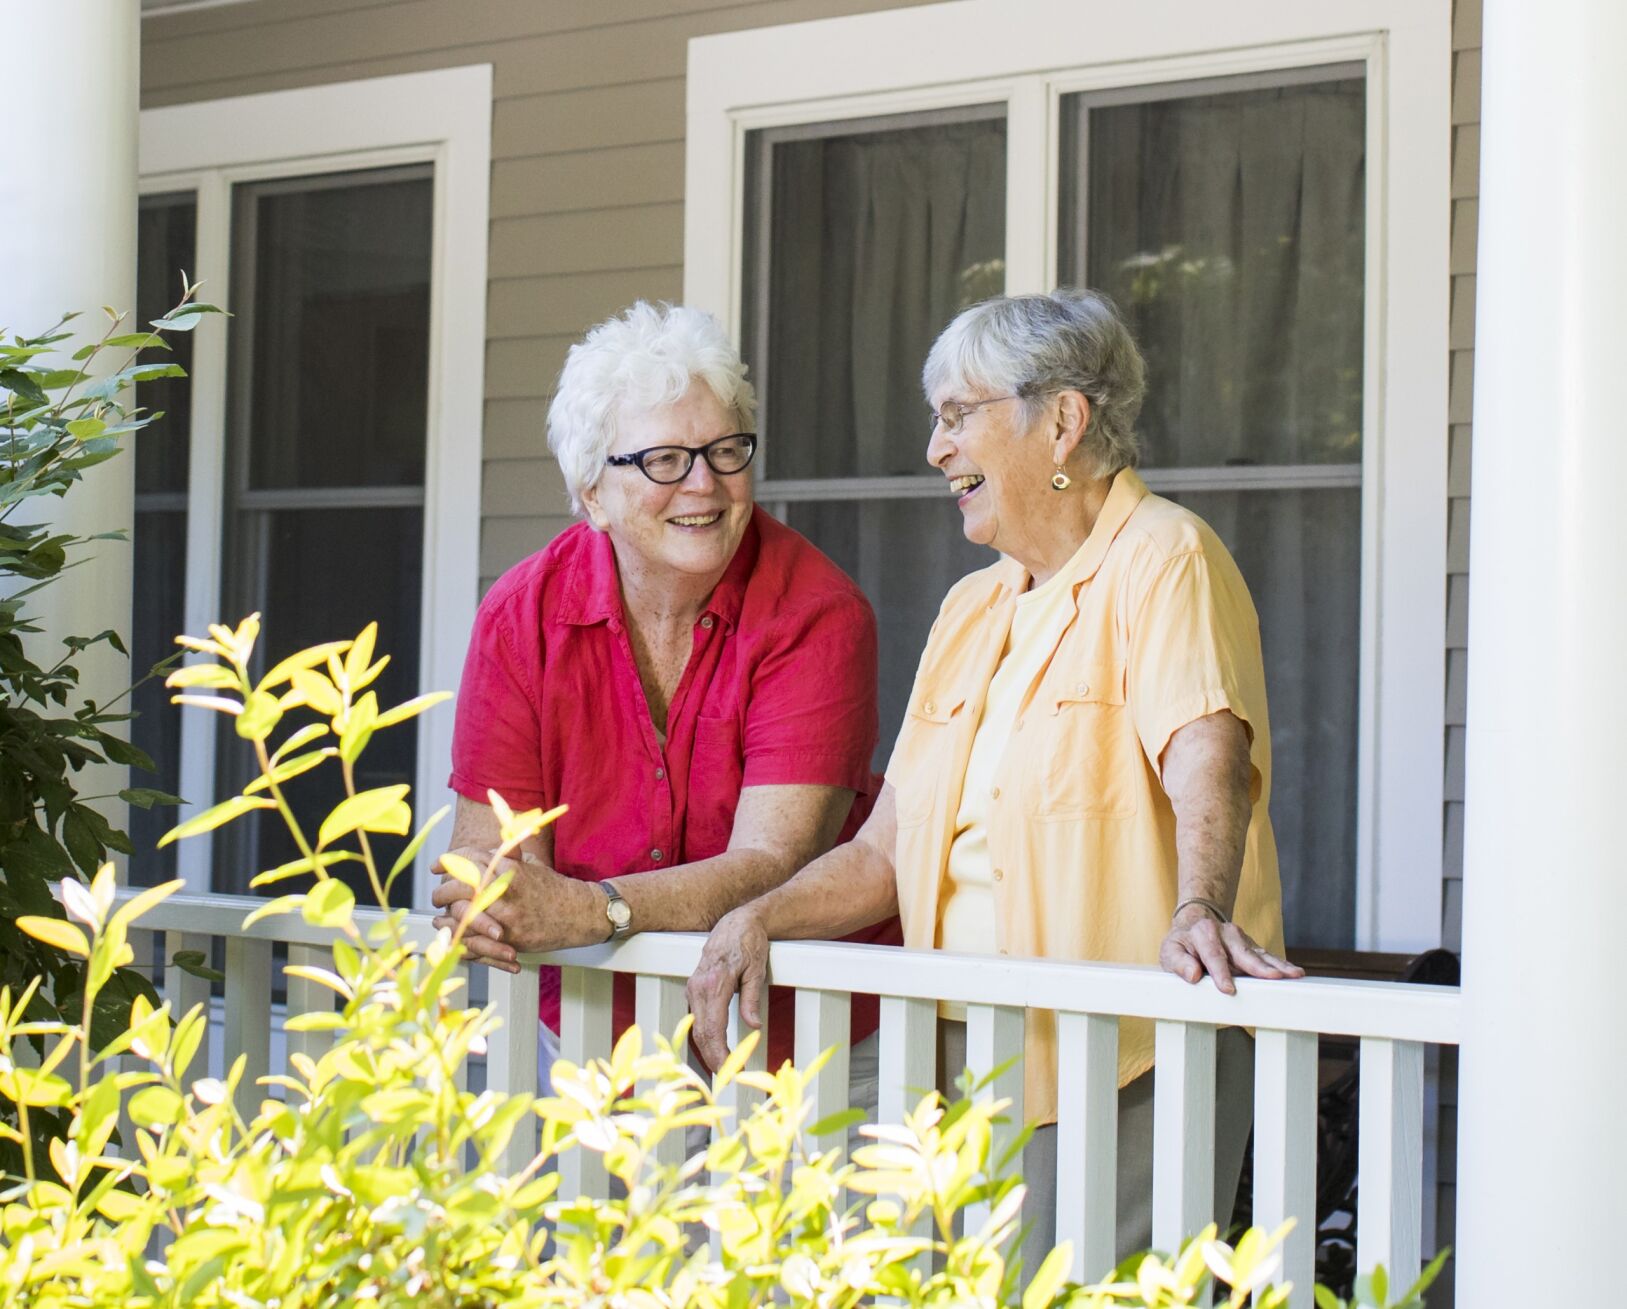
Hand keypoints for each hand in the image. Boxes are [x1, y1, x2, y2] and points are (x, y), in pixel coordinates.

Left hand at [430, 847, 593, 971]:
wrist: (579, 914)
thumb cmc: (553, 889)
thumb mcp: (531, 865)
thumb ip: (507, 855)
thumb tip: (485, 846)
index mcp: (511, 869)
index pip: (470, 860)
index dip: (449, 861)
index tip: (437, 865)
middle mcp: (507, 891)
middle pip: (462, 886)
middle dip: (443, 889)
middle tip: (437, 893)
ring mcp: (508, 916)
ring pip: (465, 913)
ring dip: (447, 914)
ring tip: (439, 916)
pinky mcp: (511, 938)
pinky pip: (478, 939)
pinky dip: (461, 937)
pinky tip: (451, 934)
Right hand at [686, 907, 769, 1071]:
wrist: (737, 922)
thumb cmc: (749, 943)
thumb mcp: (756, 971)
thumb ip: (751, 999)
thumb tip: (753, 1026)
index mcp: (714, 984)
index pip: (713, 1028)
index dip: (720, 1053)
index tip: (730, 1070)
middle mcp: (698, 987)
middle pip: (701, 1032)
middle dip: (712, 1058)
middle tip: (728, 1077)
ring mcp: (693, 987)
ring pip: (696, 1027)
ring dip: (707, 1050)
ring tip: (723, 1068)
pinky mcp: (693, 988)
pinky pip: (696, 1018)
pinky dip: (703, 1036)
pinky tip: (714, 1049)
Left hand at [1159, 905, 1303, 994]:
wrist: (1194, 926)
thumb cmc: (1182, 945)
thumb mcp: (1170, 952)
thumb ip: (1179, 963)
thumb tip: (1193, 975)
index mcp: (1203, 933)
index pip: (1213, 955)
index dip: (1220, 973)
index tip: (1228, 989)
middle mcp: (1226, 933)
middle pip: (1243, 953)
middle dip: (1259, 967)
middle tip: (1274, 978)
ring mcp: (1242, 940)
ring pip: (1260, 954)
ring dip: (1278, 965)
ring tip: (1294, 975)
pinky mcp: (1252, 947)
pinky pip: (1267, 957)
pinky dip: (1281, 965)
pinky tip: (1295, 973)